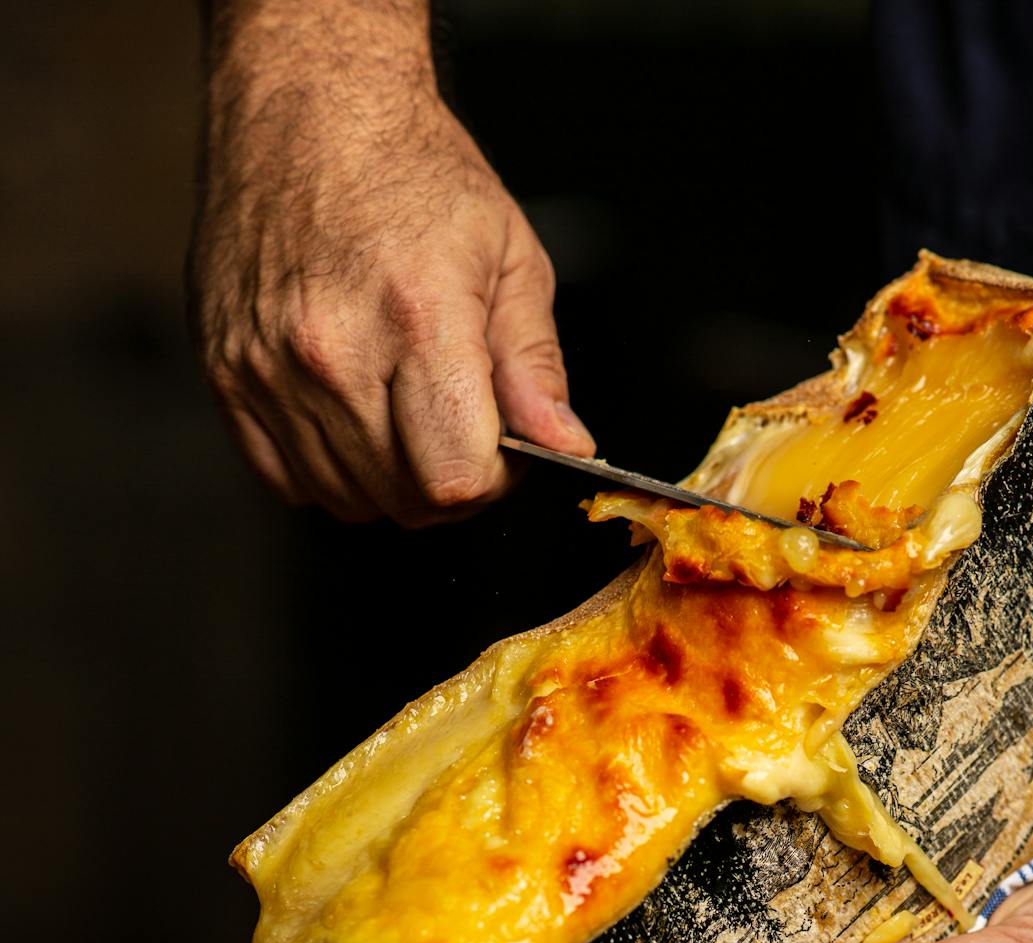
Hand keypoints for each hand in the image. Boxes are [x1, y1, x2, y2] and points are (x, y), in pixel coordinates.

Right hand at [191, 3, 592, 523]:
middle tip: (456, 423)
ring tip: (402, 408)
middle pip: (406, 499)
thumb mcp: (508, 254)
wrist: (306, 108)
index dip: (490, 480)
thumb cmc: (411, 171)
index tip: (499, 447)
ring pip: (348, 500)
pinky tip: (351, 414)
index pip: (455, 477)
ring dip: (389, 479)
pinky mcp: (226, 374)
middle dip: (448, 483)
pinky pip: (287, 480)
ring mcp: (269, 368)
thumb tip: (563, 447)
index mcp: (417, 318)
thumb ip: (535, 366)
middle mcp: (333, 351)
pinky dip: (328, 470)